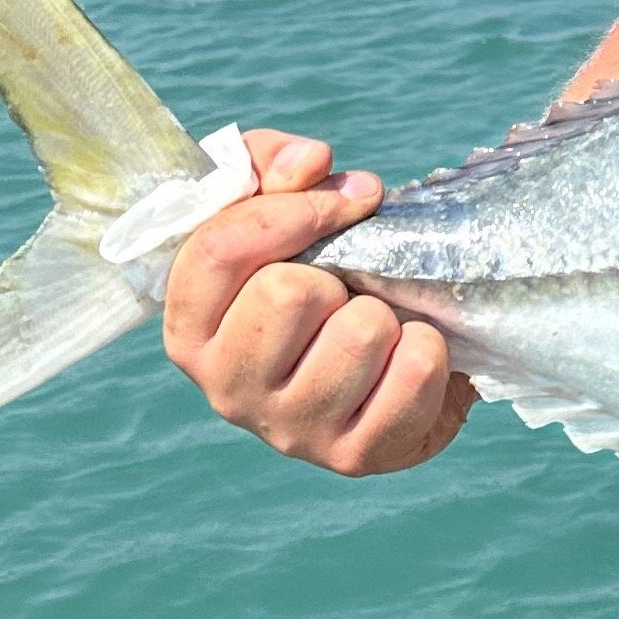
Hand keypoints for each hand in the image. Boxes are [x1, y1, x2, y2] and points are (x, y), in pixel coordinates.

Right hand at [162, 131, 474, 476]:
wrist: (386, 358)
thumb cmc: (318, 274)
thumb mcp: (280, 206)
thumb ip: (275, 166)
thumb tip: (312, 162)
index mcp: (191, 330)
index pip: (220, 251)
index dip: (290, 211)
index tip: (342, 202)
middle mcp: (227, 390)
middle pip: (290, 293)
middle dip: (337, 272)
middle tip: (346, 287)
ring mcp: (290, 431)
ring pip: (359, 334)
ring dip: (384, 312)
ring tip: (375, 323)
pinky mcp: (356, 456)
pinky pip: (414, 375)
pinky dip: (428, 350)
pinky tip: (408, 353)